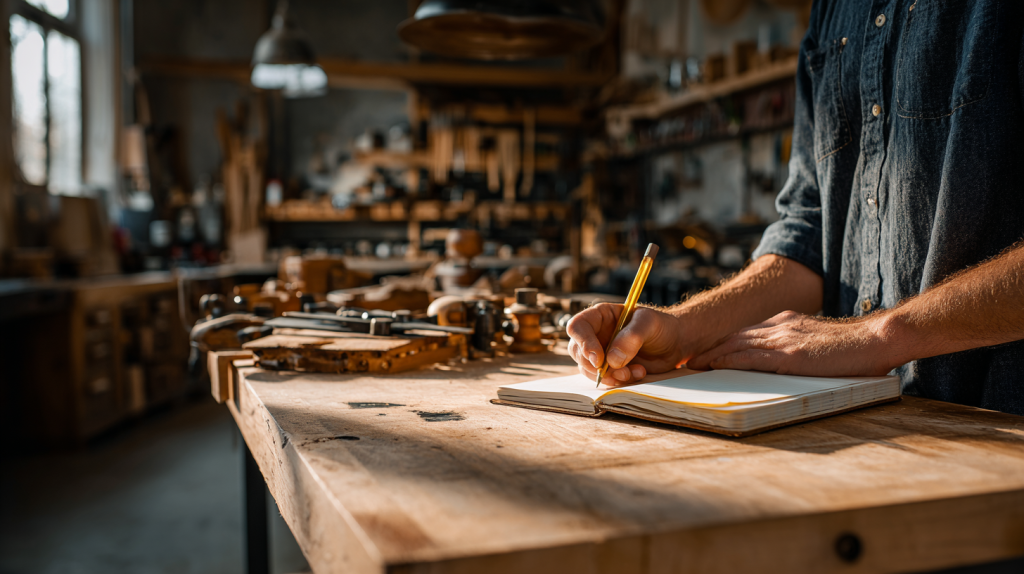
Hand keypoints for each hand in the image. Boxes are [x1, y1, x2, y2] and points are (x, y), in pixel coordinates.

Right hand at [566, 303, 687, 386]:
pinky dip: (618, 381)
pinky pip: (603, 379)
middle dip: (595, 366)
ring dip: (609, 376)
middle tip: (619, 372)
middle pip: (577, 351)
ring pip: (588, 369)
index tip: (599, 359)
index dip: (583, 343)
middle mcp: (596, 334)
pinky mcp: (610, 369)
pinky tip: (639, 373)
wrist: (675, 343)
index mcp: (600, 316)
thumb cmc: (661, 326)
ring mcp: (601, 353)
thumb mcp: (649, 324)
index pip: (577, 326)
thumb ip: (631, 337)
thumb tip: (612, 359)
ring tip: (634, 372)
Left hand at [688, 310, 900, 375]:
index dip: (726, 343)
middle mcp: (781, 327)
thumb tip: (789, 361)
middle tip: (691, 359)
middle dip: (712, 348)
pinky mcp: (789, 355)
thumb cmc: (856, 348)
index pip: (748, 333)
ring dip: (712, 355)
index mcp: (788, 323)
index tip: (710, 352)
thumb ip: (801, 347)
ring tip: (694, 364)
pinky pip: (750, 357)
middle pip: (736, 337)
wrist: (877, 339)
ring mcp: (784, 339)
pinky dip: (728, 361)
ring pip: (737, 345)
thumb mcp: (820, 343)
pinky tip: (714, 366)